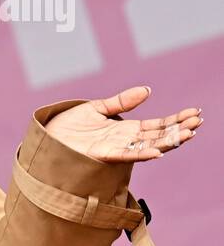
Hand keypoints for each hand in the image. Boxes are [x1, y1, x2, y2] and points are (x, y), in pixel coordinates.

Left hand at [44, 86, 201, 162]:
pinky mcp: (101, 155)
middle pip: (158, 136)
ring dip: (168, 141)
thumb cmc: (69, 125)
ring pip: (148, 146)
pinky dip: (142, 153)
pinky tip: (158, 151)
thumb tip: (147, 90)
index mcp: (125, 129)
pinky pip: (125, 155)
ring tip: (187, 134)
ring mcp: (115, 148)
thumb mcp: (97, 108)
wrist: (47, 136)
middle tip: (198, 123)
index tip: (195, 113)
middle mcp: (124, 141)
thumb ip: (122, 101)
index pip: (158, 125)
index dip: (176, 120)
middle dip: (179, 130)